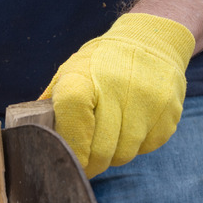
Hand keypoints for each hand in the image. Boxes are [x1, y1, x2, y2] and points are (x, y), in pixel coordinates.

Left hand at [40, 13, 194, 177]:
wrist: (150, 40)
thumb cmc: (101, 63)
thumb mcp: (71, 73)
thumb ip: (54, 105)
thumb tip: (34, 136)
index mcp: (82, 79)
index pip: (74, 130)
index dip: (73, 151)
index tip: (71, 162)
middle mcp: (117, 89)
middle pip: (101, 150)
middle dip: (93, 162)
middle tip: (89, 163)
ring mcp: (148, 101)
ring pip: (125, 154)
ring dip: (115, 154)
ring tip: (111, 137)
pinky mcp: (169, 112)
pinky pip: (148, 147)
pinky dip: (138, 144)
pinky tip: (134, 124)